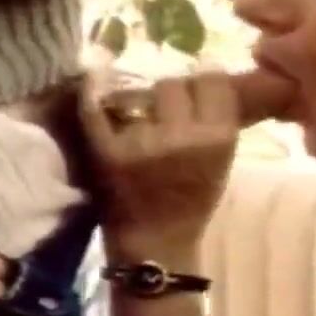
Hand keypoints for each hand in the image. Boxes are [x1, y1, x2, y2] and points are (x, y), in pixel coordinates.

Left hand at [80, 68, 292, 260]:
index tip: (194, 91)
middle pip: (174, 82)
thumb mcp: (222, 161)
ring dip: (139, 98)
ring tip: (138, 116)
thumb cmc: (192, 204)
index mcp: (219, 139)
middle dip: (169, 94)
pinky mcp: (108, 153)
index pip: (212, 80)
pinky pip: (96, 108)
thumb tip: (210, 69)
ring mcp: (143, 143)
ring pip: (140, 91)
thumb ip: (219, 119)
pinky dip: (93, 92)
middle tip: (164, 110)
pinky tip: (96, 79)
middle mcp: (183, 137)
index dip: (202, 82)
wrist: (157, 246)